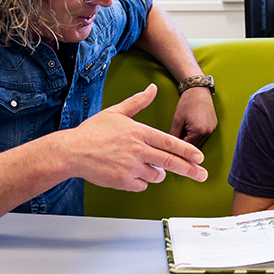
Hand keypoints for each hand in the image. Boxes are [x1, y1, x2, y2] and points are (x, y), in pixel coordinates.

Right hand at [70, 84, 207, 190]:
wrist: (72, 152)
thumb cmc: (93, 132)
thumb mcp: (116, 112)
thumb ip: (138, 102)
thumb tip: (152, 88)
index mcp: (138, 132)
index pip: (169, 142)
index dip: (187, 150)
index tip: (199, 157)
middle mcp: (137, 150)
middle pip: (170, 162)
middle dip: (189, 169)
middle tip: (202, 175)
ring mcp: (130, 167)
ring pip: (156, 175)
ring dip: (156, 173)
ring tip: (144, 165)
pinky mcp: (123, 182)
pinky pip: (142, 185)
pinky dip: (140, 181)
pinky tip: (129, 173)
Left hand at [170, 86, 217, 146]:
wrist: (198, 89)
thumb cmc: (187, 102)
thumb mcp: (177, 120)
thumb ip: (174, 135)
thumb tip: (171, 145)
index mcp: (199, 131)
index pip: (187, 146)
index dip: (178, 146)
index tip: (172, 144)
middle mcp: (208, 132)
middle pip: (194, 145)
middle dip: (185, 142)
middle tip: (177, 135)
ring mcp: (212, 129)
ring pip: (199, 141)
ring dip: (191, 138)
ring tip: (184, 128)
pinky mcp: (214, 125)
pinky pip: (204, 134)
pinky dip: (197, 133)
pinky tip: (191, 125)